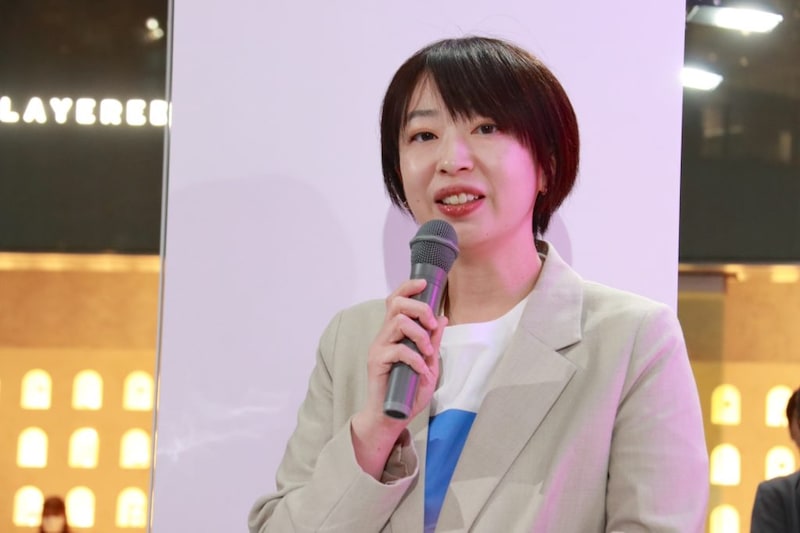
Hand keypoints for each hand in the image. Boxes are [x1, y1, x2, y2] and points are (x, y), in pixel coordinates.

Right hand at [351, 278, 447, 477]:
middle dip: (420, 308)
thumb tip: (442, 318)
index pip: (395, 299)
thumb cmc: (408, 390)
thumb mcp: (428, 363)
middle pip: (396, 303)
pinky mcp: (377, 362)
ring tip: (428, 353)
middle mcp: (384, 336)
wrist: (391, 416)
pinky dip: (416, 359)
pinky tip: (422, 371)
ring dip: (420, 335)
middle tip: (432, 325)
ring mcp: (379, 347)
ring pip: (399, 323)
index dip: (408, 287)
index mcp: (395, 332)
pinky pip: (399, 350)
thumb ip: (433, 342)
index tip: (425, 284)